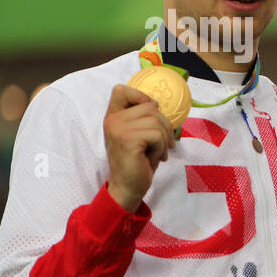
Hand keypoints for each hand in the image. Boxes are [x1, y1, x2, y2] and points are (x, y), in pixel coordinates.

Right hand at [103, 84, 175, 211]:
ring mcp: (118, 129)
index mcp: (113, 117)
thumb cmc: (138, 161)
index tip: (151, 115)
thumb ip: (143, 118)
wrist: (128, 187)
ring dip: (164, 139)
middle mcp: (112, 120)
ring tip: (156, 152)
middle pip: (151, 106)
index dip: (141, 97)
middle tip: (161, 144)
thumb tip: (159, 104)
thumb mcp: (140, 134)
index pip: (121, 90)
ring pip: (157, 120)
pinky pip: (157, 135)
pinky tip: (154, 158)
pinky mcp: (128, 140)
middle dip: (164, 126)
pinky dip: (162, 148)